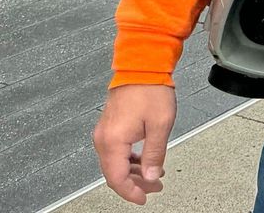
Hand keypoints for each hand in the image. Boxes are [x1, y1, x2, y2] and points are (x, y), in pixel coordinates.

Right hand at [93, 84, 177, 204]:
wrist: (142, 66)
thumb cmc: (150, 88)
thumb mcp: (160, 125)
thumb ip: (155, 154)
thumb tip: (151, 176)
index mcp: (113, 140)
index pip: (117, 178)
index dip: (130, 192)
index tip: (143, 198)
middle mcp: (104, 138)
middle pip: (114, 173)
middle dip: (135, 184)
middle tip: (154, 187)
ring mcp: (105, 131)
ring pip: (115, 163)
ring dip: (134, 172)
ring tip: (154, 174)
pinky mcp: (109, 126)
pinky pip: (116, 151)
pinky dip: (130, 160)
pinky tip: (144, 160)